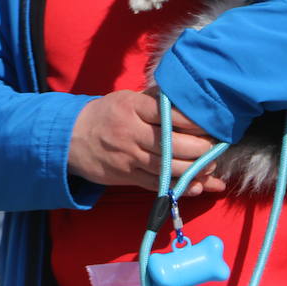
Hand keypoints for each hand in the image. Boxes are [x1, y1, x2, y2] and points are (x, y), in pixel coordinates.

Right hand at [68, 90, 227, 194]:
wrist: (71, 138)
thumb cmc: (106, 114)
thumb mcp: (127, 98)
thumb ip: (155, 100)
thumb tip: (188, 99)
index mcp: (133, 108)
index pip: (168, 114)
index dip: (194, 121)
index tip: (212, 122)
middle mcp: (131, 133)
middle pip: (172, 144)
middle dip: (199, 149)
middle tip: (216, 147)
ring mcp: (129, 157)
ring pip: (167, 167)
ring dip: (194, 171)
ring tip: (212, 168)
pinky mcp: (127, 177)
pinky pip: (157, 184)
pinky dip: (179, 187)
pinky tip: (197, 187)